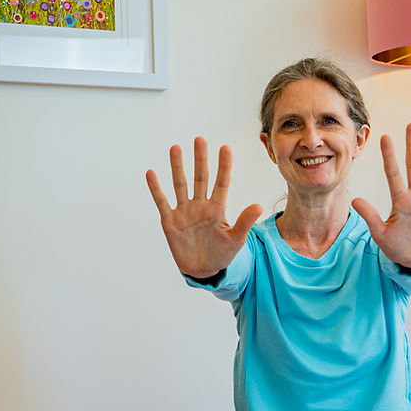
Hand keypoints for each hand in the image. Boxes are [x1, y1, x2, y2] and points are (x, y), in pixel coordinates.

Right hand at [146, 138, 262, 277]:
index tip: (225, 148)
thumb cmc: (221, 254)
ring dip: (178, 167)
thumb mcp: (236, 240)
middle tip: (200, 139)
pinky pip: (162, 202)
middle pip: (200, 178)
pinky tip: (151, 173)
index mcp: (218, 208)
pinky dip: (156, 189)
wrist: (203, 270)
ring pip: (180, 185)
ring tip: (176, 148)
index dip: (224, 166)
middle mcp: (200, 206)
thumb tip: (259, 205)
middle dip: (200, 159)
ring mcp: (184, 212)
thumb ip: (245, 222)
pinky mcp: (170, 221)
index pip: (221, 183)